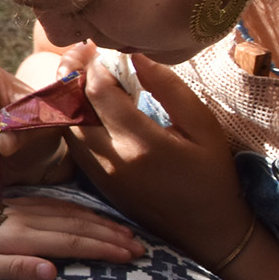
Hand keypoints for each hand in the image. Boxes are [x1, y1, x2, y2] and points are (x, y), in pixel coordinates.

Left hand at [69, 49, 252, 264]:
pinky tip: (88, 102)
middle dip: (71, 74)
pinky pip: (72, 142)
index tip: (101, 49)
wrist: (206, 230)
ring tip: (83, 72)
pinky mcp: (95, 181)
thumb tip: (136, 56)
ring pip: (65, 125)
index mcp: (141, 144)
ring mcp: (99, 173)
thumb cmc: (213, 175)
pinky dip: (72, 117)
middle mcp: (111, 158)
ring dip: (68, 95)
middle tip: (81, 52)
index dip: (94, 65)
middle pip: (71, 107)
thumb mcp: (203, 127)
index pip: (97, 92)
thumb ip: (170, 90)